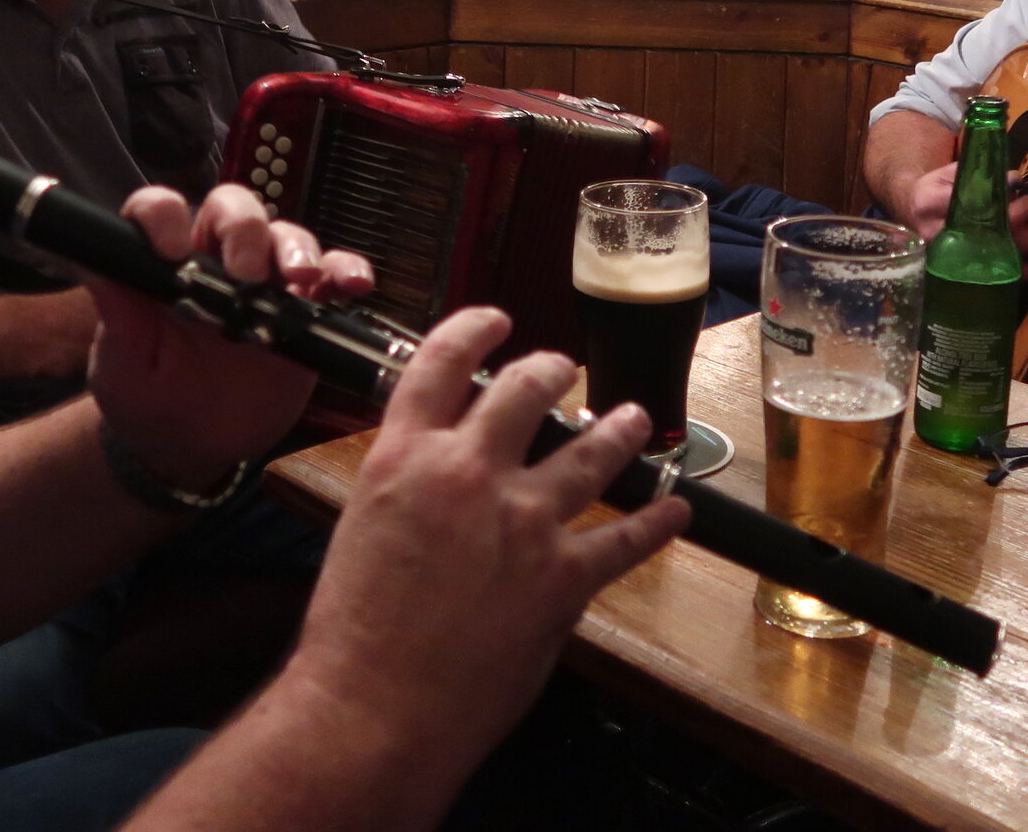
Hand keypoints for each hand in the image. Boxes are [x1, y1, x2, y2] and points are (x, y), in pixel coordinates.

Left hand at [84, 184, 373, 491]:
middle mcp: (215, 257)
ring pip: (287, 237)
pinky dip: (347, 271)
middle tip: (247, 272)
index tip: (170, 250)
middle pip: (234, 209)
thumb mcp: (121, 363)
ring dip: (299, 250)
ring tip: (301, 281)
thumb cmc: (145, 399)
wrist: (191, 447)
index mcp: (162, 261)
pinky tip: (353, 286)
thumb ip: (115, 313)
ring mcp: (265, 281)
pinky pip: (332, 276)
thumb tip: (88, 259)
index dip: (164, 216)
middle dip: (245, 229)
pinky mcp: (306, 310)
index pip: (159, 209)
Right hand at [283, 309, 689, 761]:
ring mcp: (523, 521)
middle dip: (552, 370)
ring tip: (631, 416)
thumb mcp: (361, 528)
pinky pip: (625, 538)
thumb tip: (435, 477)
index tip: (494, 322)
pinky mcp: (563, 577)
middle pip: (526, 391)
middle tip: (564, 368)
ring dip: (618, 429)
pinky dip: (657, 522)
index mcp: (403, 458)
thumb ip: (405, 488)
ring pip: (590, 452)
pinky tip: (674, 509)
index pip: (439, 364)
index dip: (472, 331)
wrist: (374, 705)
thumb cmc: (353, 632)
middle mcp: (467, 473)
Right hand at [889, 163, 1027, 277]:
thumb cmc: (935, 190)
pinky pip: (989, 275)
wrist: (913, 212)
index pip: (965, 203)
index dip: (995, 199)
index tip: (1018, 189)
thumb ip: (978, 175)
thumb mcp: (948, 173)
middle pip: (981, 232)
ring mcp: (947, 257)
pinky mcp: (959, 270)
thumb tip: (1015, 181)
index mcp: (929, 204)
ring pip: (989, 255)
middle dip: (1014, 219)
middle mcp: (935, 234)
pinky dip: (1013, 273)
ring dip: (1023, 243)